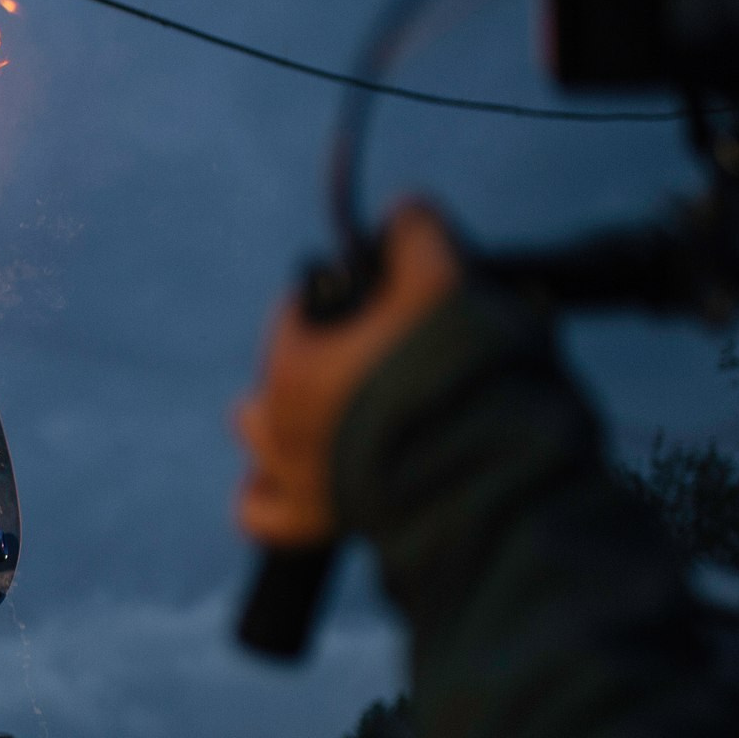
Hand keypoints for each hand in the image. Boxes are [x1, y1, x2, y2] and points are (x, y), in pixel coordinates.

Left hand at [232, 205, 460, 546]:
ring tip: (338, 416)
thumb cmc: (456, 382)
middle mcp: (277, 424)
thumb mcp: (444, 282)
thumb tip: (403, 212)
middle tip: (376, 359)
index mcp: (294, 363)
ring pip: (259, 439)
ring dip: (287, 423)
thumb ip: (417, 234)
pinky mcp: (312, 525)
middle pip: (276, 372)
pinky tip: (296, 482)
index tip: (385, 300)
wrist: (479, 481)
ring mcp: (291, 479)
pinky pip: (261, 513)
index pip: (300, 307)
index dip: (346, 296)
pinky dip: (271, 496)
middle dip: (317, 359)